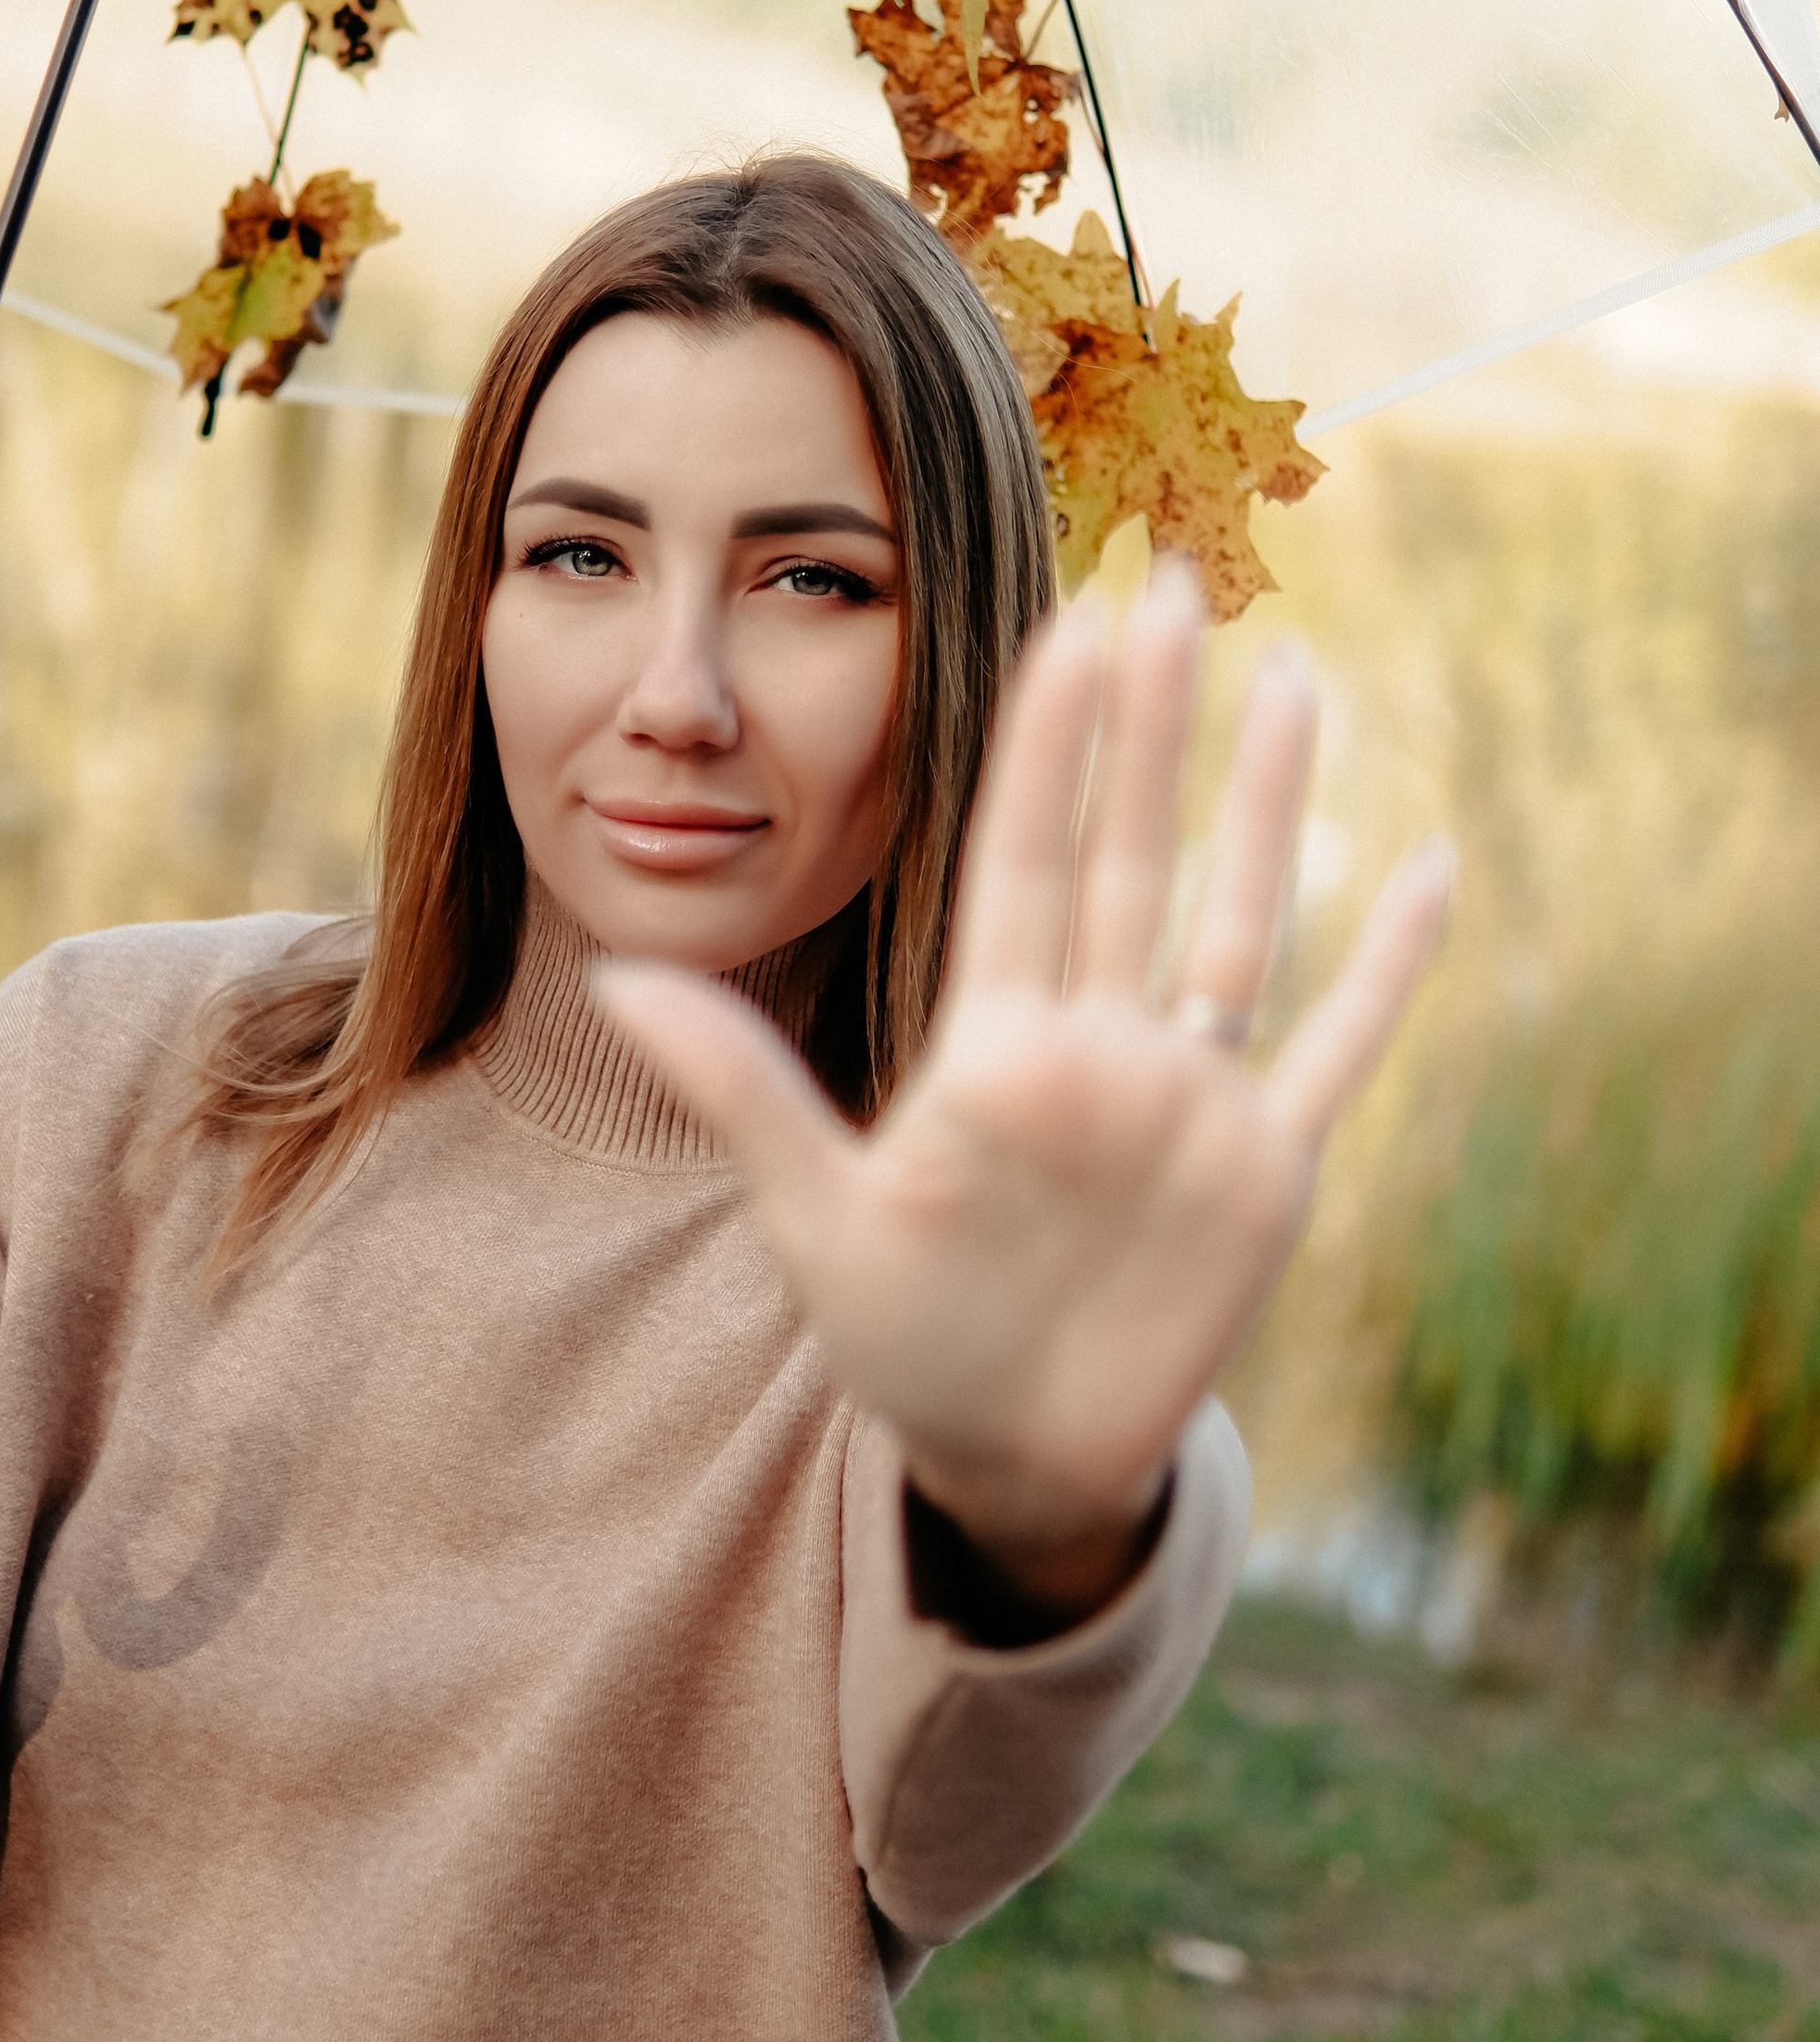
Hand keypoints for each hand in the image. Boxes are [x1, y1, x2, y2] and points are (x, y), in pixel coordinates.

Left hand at [596, 562, 1449, 1622]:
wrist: (1007, 1458)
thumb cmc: (902, 1336)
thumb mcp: (811, 1215)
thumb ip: (737, 1089)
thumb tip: (612, 975)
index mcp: (996, 1038)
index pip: (1029, 857)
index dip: (1052, 745)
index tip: (1071, 623)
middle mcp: (1100, 1042)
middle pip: (1137, 852)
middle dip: (1156, 723)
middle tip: (1179, 584)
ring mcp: (1187, 1100)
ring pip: (1242, 917)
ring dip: (1271, 803)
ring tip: (1296, 676)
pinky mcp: (1261, 1172)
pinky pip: (1338, 1047)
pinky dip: (1388, 967)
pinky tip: (1428, 866)